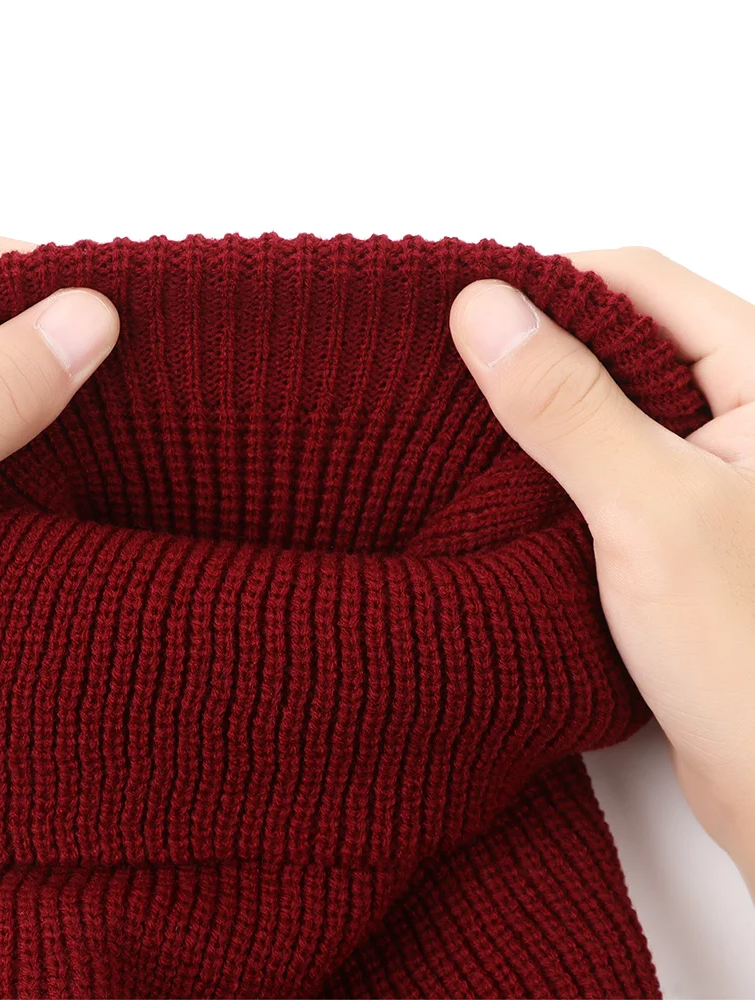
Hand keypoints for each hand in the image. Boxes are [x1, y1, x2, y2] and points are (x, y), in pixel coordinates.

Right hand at [450, 248, 754, 888]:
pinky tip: (499, 474)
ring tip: (457, 421)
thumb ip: (568, 405)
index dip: (546, 283)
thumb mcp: (646, 512)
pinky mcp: (676, 514)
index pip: (637, 282)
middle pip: (619, 332)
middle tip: (443, 369)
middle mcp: (742, 409)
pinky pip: (603, 454)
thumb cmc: (747, 655)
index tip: (459, 312)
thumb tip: (484, 309)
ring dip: (535, 405)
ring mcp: (708, 462)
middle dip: (532, 345)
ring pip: (605, 396)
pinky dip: (548, 456)